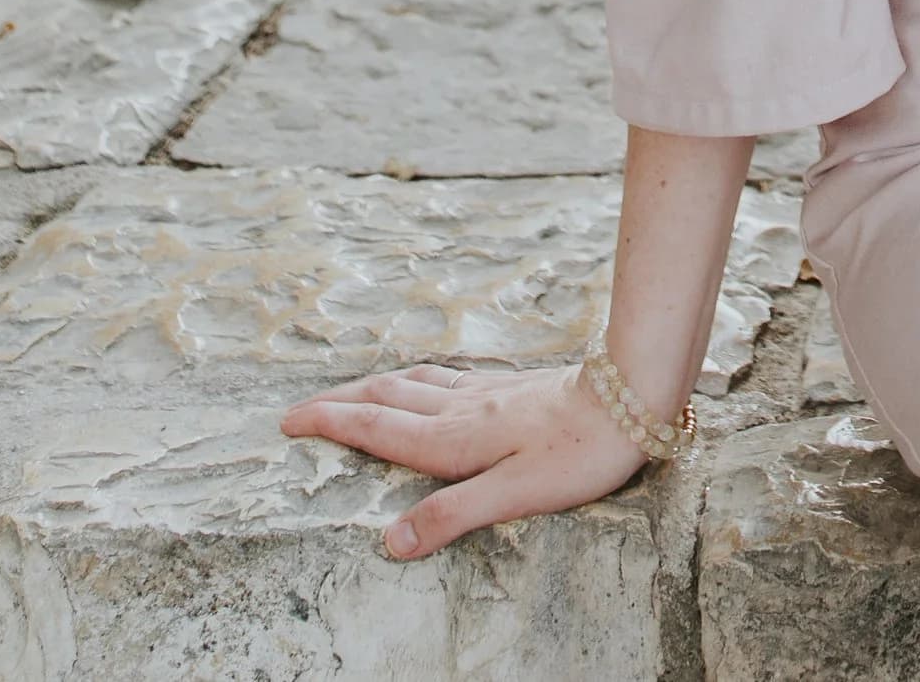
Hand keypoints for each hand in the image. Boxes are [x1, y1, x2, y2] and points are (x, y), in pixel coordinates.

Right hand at [280, 360, 648, 556]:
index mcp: (455, 439)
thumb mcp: (515, 494)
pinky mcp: (509, 388)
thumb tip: (390, 541)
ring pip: (414, 384)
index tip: (289, 422)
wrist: (630, 395)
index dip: (332, 424)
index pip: (379, 430)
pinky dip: (415, 380)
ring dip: (375, 388)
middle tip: (299, 409)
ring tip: (350, 391)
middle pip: (387, 400)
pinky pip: (444, 379)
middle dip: (340, 403)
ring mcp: (486, 394)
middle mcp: (462, 410)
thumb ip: (452, 515)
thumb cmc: (578, 452)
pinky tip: (425, 383)